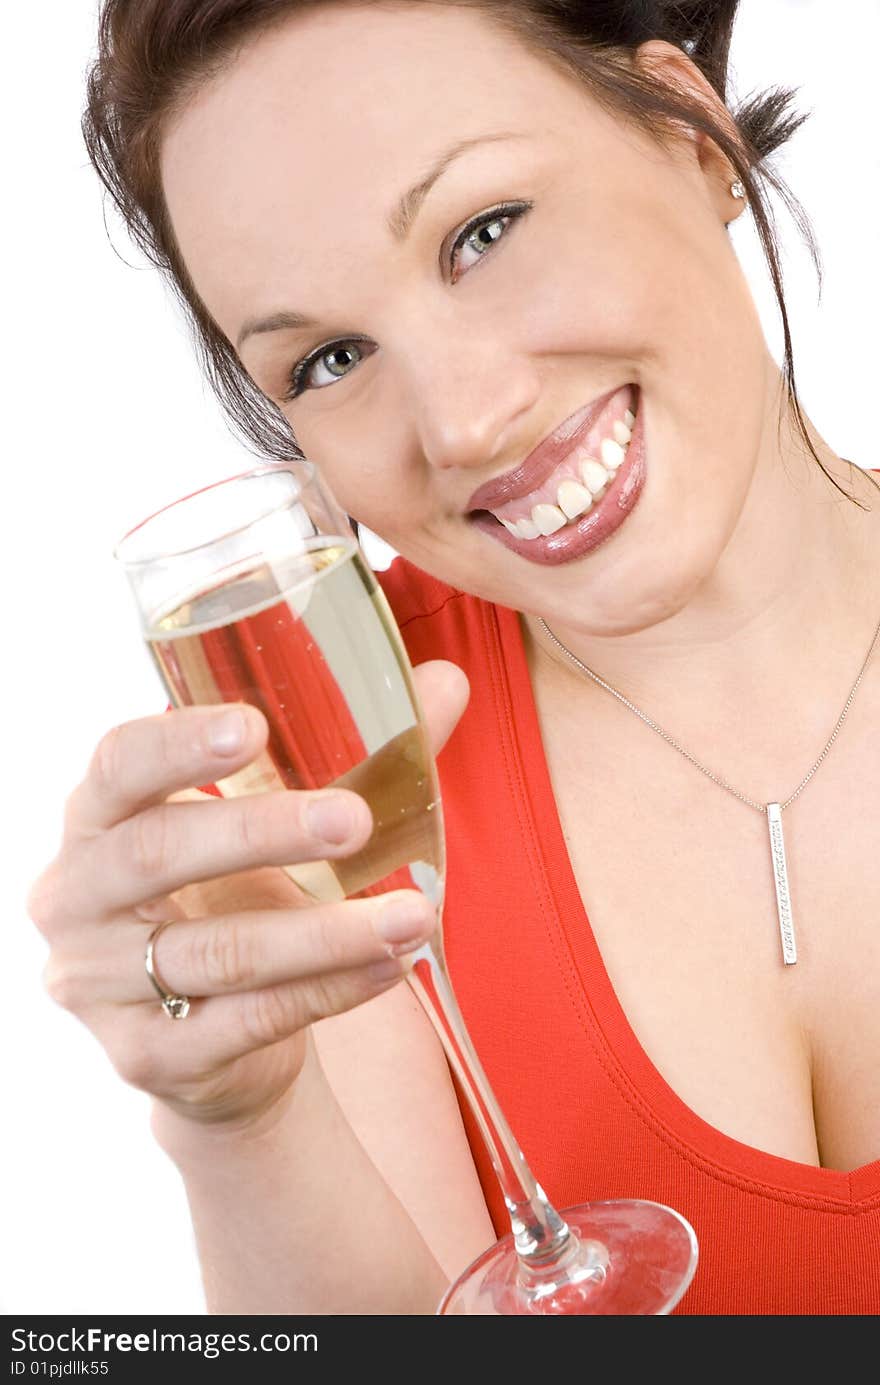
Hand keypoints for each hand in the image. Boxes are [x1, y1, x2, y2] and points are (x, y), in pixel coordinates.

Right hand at [27, 661, 468, 1131]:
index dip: (178, 742)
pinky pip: (247, 1021)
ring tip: (414, 914)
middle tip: (353, 821)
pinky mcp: (148, 1056)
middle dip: (262, 831)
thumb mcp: (278, 827)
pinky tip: (391, 965)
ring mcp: (100, 985)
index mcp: (98, 818)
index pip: (118, 763)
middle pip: (158, 852)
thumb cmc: (237, 902)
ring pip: (218, 952)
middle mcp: (77, 898)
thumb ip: (356, 755)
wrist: (215, 1046)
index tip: (253, 726)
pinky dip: (329, 991)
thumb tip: (447, 682)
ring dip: (324, 933)